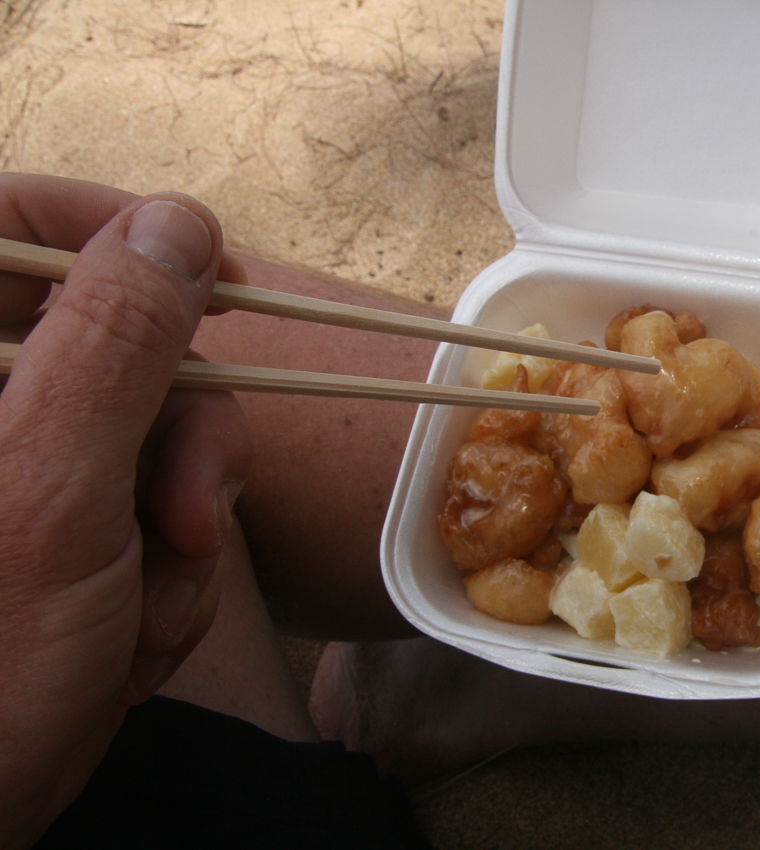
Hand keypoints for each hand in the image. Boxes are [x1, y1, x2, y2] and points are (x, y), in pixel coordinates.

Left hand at [0, 175, 251, 846]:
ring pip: (153, 434)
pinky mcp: (60, 527)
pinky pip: (155, 505)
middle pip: (110, 341)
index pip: (9, 223)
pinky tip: (135, 631)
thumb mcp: (52, 491)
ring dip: (183, 523)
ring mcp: (21, 469)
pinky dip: (171, 569)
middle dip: (178, 436)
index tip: (217, 277)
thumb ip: (112, 342)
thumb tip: (176, 221)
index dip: (119, 230)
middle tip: (189, 512)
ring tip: (146, 605)